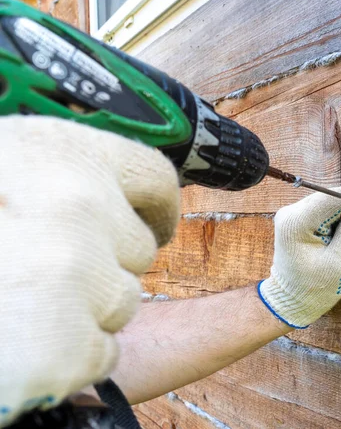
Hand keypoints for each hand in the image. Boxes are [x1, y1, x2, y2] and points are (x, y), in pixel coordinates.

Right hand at [0, 116, 179, 425]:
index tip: (153, 224)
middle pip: (138, 249)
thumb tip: (107, 198)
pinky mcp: (63, 346)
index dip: (156, 206)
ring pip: (123, 302)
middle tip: (45, 273)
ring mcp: (74, 277)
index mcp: (58, 152)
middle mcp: (78, 206)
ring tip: (21, 306)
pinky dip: (70, 357)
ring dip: (86, 311)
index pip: (153, 177)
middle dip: (105, 265)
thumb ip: (50, 177)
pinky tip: (21, 344)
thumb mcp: (0, 167)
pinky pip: (101, 353)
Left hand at [258, 184, 340, 327]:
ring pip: (332, 205)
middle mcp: (291, 213)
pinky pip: (327, 213)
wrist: (290, 301)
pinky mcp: (300, 220)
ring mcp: (294, 215)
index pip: (332, 197)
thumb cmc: (313, 288)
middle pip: (332, 198)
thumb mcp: (339, 263)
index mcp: (296, 223)